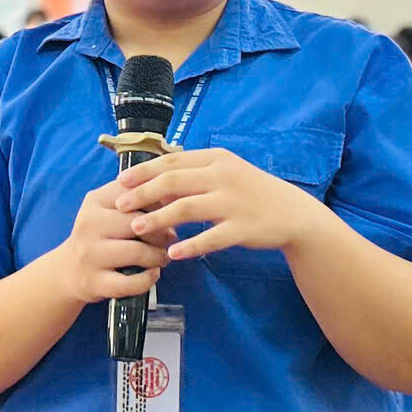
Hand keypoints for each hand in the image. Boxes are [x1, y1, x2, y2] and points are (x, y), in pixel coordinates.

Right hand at [55, 178, 168, 305]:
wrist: (68, 271)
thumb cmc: (100, 236)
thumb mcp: (109, 209)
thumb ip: (137, 198)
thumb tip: (176, 193)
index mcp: (96, 201)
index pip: (136, 194)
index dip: (160, 204)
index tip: (169, 212)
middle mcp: (89, 224)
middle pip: (139, 223)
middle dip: (163, 233)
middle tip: (170, 239)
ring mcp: (90, 254)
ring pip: (138, 252)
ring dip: (159, 256)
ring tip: (162, 257)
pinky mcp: (94, 282)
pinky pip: (131, 282)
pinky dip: (148, 279)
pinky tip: (152, 274)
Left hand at [114, 147, 323, 263]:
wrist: (291, 212)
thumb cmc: (250, 191)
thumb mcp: (224, 173)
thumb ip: (193, 174)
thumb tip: (154, 182)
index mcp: (216, 159)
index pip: (171, 161)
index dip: (143, 171)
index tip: (120, 182)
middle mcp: (223, 176)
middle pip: (173, 182)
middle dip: (142, 194)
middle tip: (120, 206)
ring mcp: (233, 202)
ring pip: (186, 209)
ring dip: (157, 219)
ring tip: (137, 228)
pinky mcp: (242, 228)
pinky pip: (210, 238)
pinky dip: (189, 245)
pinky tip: (172, 253)